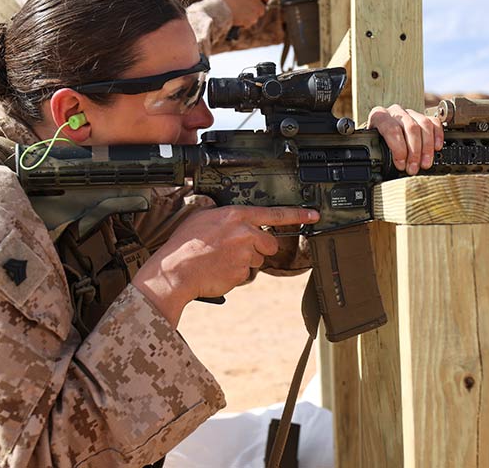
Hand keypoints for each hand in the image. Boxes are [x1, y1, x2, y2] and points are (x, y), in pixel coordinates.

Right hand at [132, 205, 318, 325]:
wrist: (175, 271)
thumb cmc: (184, 245)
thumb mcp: (203, 218)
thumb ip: (226, 217)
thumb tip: (238, 221)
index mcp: (236, 216)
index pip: (274, 213)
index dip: (297, 214)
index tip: (314, 214)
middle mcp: (244, 234)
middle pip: (269, 244)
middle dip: (259, 249)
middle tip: (234, 250)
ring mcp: (245, 255)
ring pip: (256, 261)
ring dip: (243, 262)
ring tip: (219, 260)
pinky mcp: (242, 274)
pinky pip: (245, 275)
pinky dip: (234, 275)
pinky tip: (217, 270)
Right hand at [218, 0, 269, 27]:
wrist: (220, 7)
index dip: (263, 0)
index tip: (261, 3)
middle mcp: (257, 1)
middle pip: (262, 9)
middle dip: (255, 11)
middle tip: (245, 11)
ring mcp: (255, 12)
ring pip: (255, 17)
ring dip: (249, 17)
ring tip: (237, 14)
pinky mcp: (251, 21)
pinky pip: (249, 23)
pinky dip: (244, 23)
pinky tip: (236, 19)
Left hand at [367, 104, 444, 174]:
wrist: (380, 133)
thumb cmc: (377, 142)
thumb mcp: (374, 146)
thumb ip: (381, 154)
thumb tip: (396, 167)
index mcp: (379, 116)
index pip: (392, 130)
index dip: (399, 149)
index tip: (401, 165)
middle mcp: (395, 112)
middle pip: (411, 128)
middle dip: (414, 151)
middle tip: (414, 168)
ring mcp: (410, 113)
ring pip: (424, 124)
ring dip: (427, 147)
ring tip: (425, 163)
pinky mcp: (422, 116)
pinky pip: (434, 122)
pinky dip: (437, 136)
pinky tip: (437, 148)